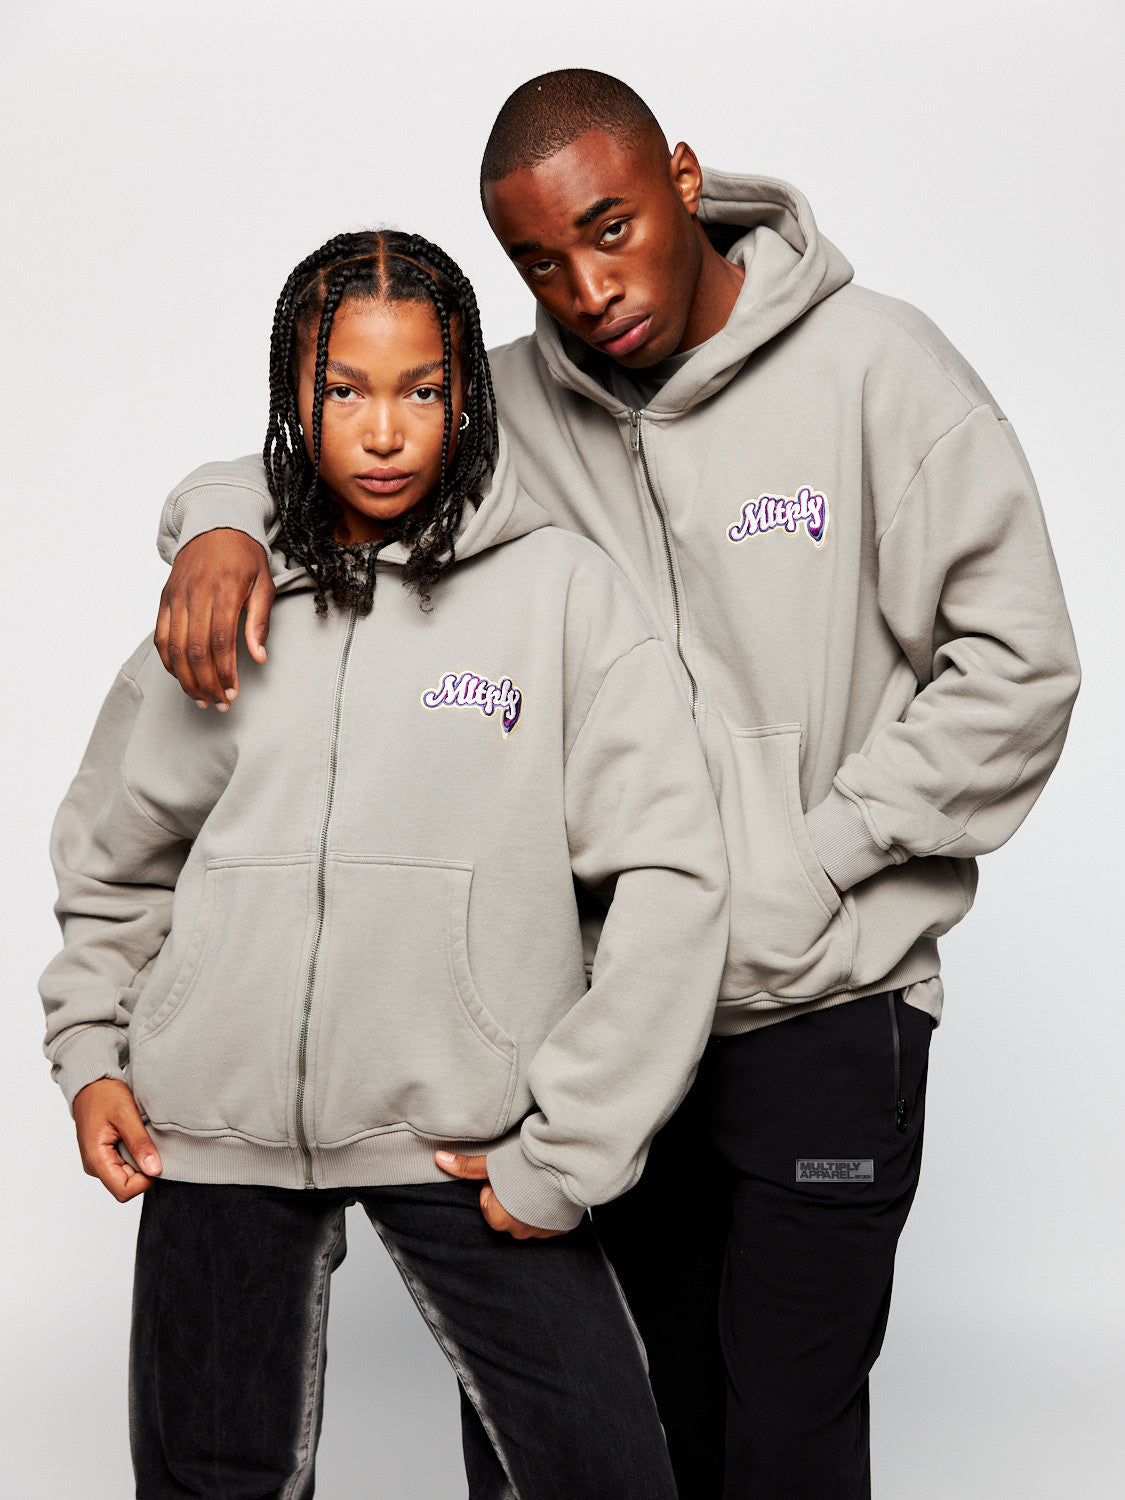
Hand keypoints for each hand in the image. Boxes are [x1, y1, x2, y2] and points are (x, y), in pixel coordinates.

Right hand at [73, 1079, 161, 1201]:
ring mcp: (98, 1162)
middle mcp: (94, 1166)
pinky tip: (136, 1140)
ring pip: (125, 1178)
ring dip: (139, 1164)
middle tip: (149, 1145)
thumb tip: (154, 1170)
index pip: (123, 1191)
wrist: (90, 1084)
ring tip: (141, 1139)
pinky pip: (122, 1167)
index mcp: (96, 1159)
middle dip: (142, 1171)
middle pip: (125, 1186)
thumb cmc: (105, 1095)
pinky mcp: (103, 1157)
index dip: (144, 1180)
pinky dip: (134, 1157)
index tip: (155, 1159)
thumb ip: (139, 1143)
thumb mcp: (126, 1115)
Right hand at [155, 530, 274, 708]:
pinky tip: (180, 676)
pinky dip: (168, 660)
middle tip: (218, 703)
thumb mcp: (264, 584)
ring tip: (200, 698)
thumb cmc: (245, 557)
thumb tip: (259, 657)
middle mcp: (196, 593)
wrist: (216, 524)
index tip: (232, 692)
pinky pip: (161, 635)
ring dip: (185, 678)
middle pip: (195, 649)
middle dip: (206, 683)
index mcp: (225, 589)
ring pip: (174, 646)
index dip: (224, 672)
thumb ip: (260, 622)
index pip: (221, 641)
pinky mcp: (165, 597)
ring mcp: (176, 595)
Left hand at [434, 1151, 565, 1239]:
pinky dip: (547, 1208)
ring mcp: (540, 1233)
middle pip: (506, 1211)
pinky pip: (546, 1221)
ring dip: (529, 1202)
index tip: (507, 1171)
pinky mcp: (560, 1229)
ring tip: (538, 1181)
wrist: (569, 1167)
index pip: (487, 1200)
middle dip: (511, 1195)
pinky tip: (551, 1191)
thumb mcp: (493, 1162)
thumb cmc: (529, 1164)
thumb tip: (439, 1159)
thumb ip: (467, 1166)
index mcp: (498, 1219)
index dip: (495, 1182)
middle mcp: (518, 1232)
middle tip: (522, 1175)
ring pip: (526, 1217)